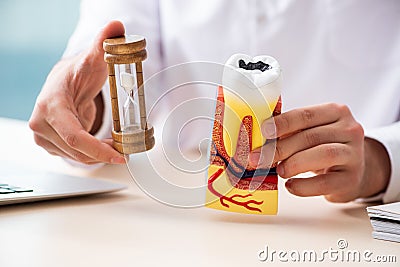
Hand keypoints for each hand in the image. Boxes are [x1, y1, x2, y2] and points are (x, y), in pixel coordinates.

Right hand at [29, 21, 125, 164]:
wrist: (62, 84)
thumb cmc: (77, 74)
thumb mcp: (91, 60)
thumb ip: (103, 43)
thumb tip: (117, 26)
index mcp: (51, 104)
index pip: (75, 136)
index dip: (98, 149)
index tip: (119, 156)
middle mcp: (41, 123)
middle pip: (78, 151)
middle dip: (104, 153)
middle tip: (126, 151)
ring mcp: (43, 136)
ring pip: (76, 157)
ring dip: (99, 155)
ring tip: (117, 146)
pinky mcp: (49, 144)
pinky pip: (74, 156)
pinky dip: (92, 154)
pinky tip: (103, 145)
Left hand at [250, 103, 390, 201]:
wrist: (354, 170)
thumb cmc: (323, 147)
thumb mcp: (311, 132)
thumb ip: (289, 131)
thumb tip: (256, 139)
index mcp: (335, 112)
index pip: (306, 115)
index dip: (282, 123)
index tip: (263, 132)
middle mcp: (349, 130)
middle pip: (311, 136)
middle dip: (280, 148)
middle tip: (258, 159)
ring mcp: (354, 154)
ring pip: (323, 155)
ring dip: (294, 163)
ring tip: (278, 171)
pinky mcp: (351, 179)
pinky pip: (326, 182)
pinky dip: (304, 186)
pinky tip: (290, 186)